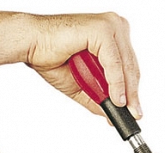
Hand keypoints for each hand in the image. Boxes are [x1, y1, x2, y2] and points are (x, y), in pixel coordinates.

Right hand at [0, 11, 141, 118]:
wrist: (30, 45)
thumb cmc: (50, 57)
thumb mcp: (83, 85)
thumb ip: (100, 98)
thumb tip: (114, 114)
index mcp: (112, 36)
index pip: (130, 67)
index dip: (133, 91)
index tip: (135, 111)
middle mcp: (114, 26)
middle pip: (131, 67)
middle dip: (132, 94)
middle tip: (133, 115)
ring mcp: (109, 25)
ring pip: (125, 66)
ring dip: (125, 91)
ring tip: (121, 109)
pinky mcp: (101, 28)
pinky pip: (114, 63)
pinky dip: (116, 82)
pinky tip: (116, 98)